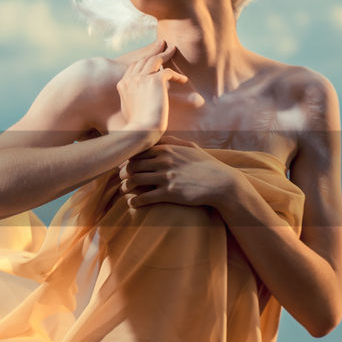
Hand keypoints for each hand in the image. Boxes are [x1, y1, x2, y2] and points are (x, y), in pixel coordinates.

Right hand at [116, 39, 189, 134]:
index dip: (143, 62)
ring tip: (172, 49)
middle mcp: (130, 79)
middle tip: (163, 46)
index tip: (151, 59)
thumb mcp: (128, 110)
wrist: (142, 129)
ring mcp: (142, 78)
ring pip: (154, 60)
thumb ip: (131, 99)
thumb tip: (136, 100)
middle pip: (143, 60)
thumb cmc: (137, 126)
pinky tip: (183, 80)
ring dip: (164, 54)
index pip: (133, 67)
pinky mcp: (155, 81)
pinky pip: (168, 72)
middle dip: (153, 52)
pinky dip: (177, 76)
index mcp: (123, 85)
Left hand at [117, 136, 240, 209]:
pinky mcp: (169, 193)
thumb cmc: (206, 165)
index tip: (123, 165)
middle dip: (123, 173)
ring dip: (125, 187)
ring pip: (134, 180)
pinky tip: (132, 204)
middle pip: (132, 165)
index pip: (137, 152)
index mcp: (166, 149)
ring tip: (124, 191)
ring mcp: (165, 177)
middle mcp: (163, 161)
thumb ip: (172, 140)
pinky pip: (144, 197)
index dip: (127, 159)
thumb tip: (157, 137)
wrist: (222, 183)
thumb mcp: (191, 147)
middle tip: (120, 179)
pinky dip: (134, 201)